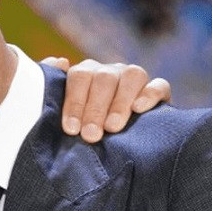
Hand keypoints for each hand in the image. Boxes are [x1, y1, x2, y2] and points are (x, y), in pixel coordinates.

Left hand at [45, 56, 170, 142]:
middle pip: (104, 78)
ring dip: (120, 103)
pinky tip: (139, 109)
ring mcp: (134, 79)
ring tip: (112, 128)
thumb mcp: (62, 119)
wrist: (112, 149)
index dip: (75, 102)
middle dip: (96, 108)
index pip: (79, 76)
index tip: (71, 129)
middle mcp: (110, 73)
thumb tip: (59, 61)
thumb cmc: (80, 133)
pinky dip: (150, 94)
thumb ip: (52, 92)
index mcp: (86, 75)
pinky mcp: (158, 92)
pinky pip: (158, 85)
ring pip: (132, 75)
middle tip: (91, 136)